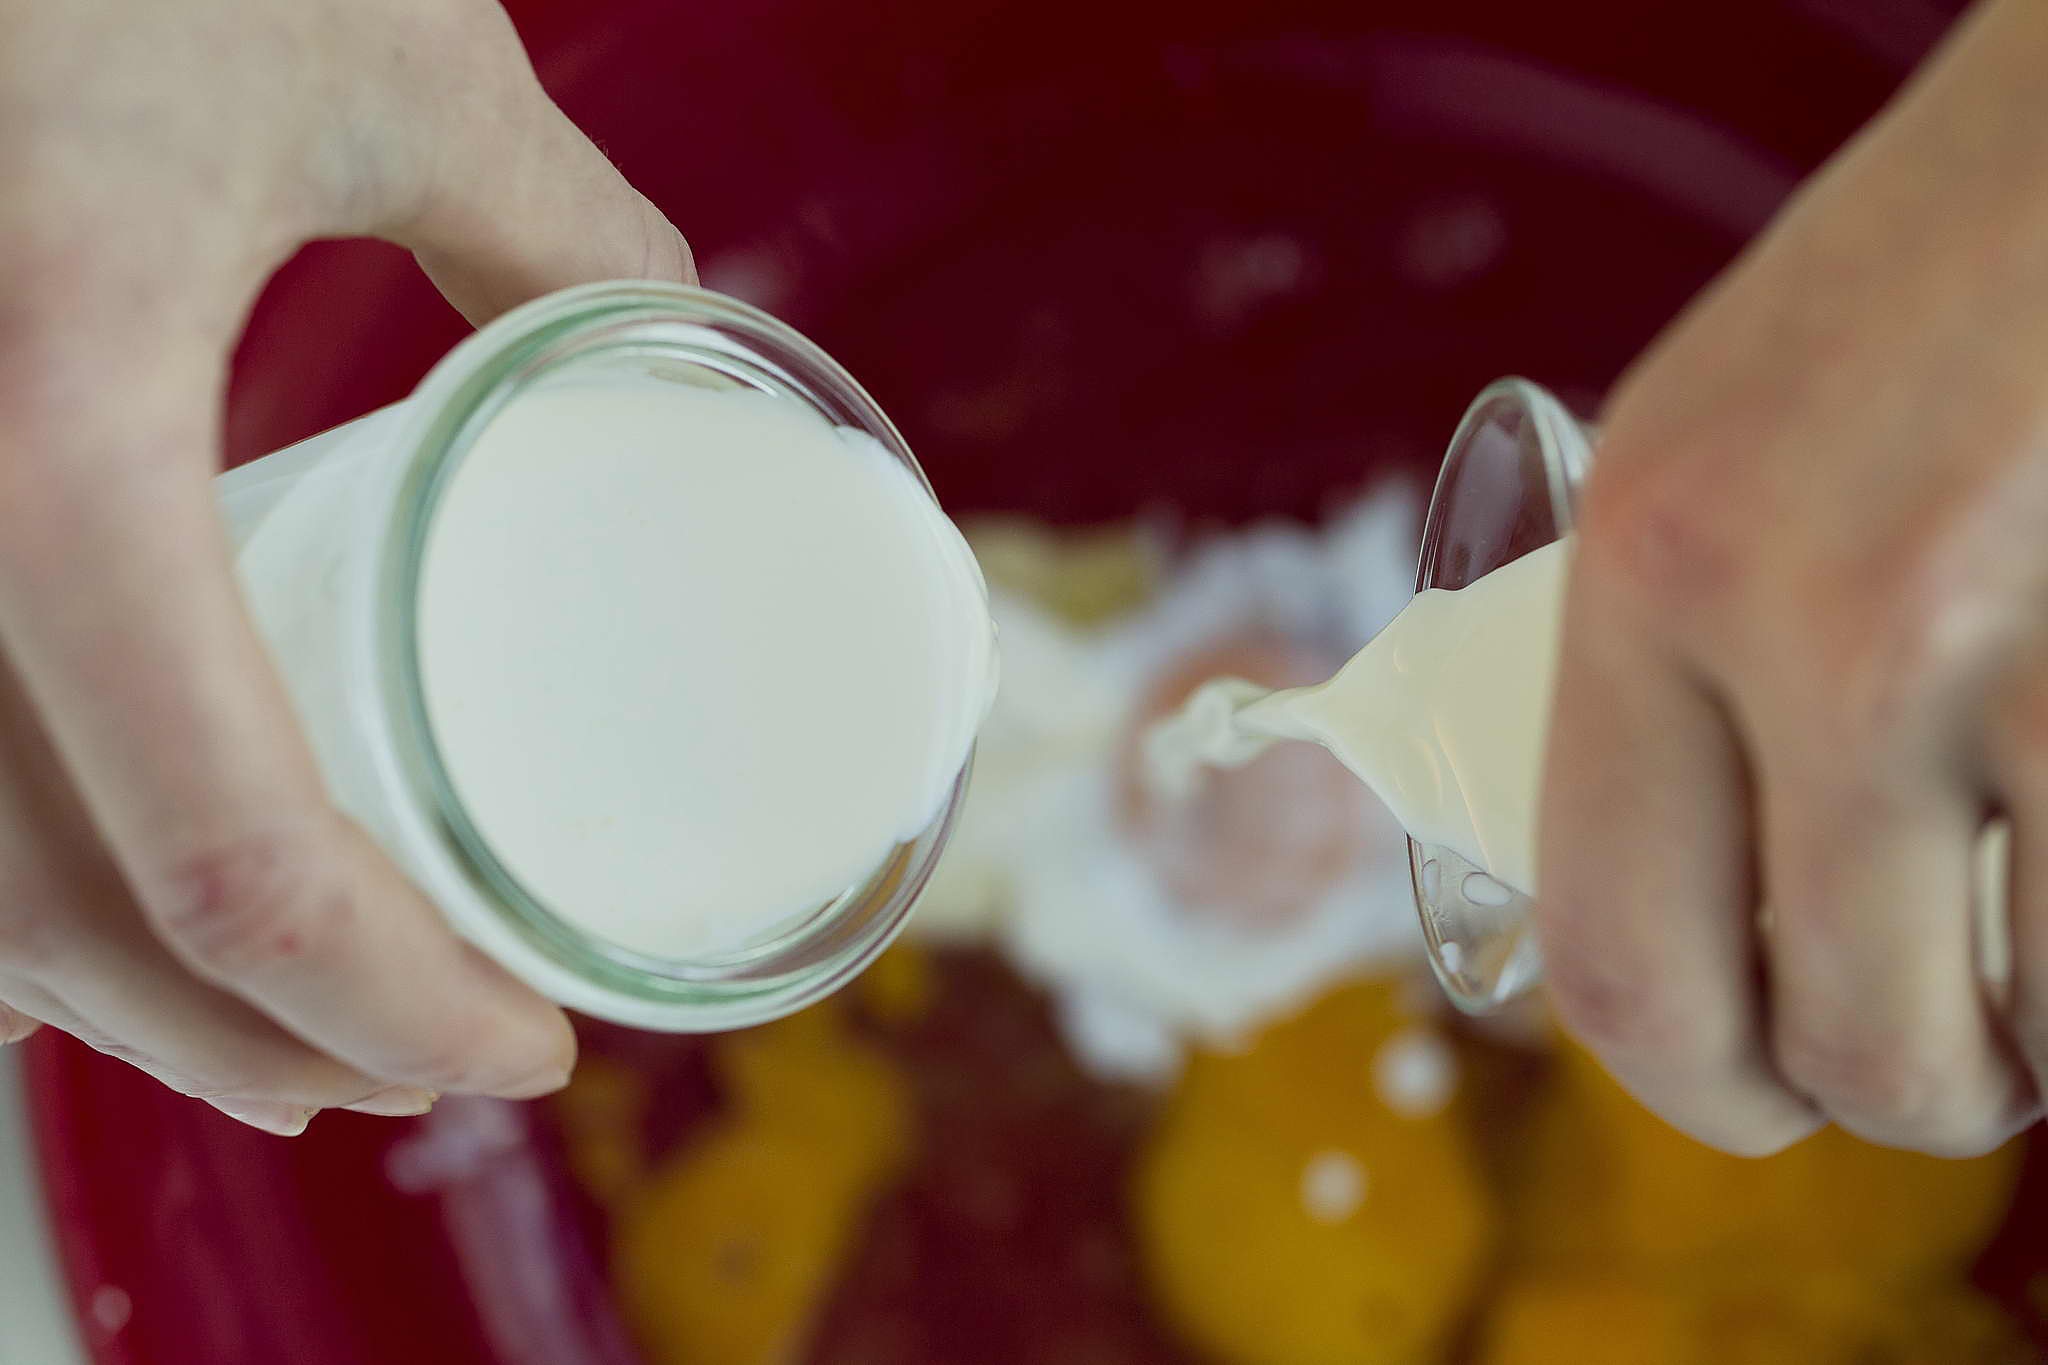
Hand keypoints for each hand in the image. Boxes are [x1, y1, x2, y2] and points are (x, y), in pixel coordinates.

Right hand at [0, 0, 692, 1132]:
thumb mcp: (389, 63)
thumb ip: (560, 226)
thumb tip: (674, 348)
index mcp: (55, 431)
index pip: (228, 842)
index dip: (390, 1000)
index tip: (529, 1051)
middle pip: (57, 913)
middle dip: (261, 1044)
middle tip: (434, 1072)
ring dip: (113, 1004)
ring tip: (293, 1041)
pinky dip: (1, 885)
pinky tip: (90, 915)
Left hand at [1539, 0, 2047, 1157]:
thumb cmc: (1932, 283)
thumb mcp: (1708, 448)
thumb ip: (1660, 675)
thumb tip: (1655, 896)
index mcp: (1649, 571)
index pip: (1615, 959)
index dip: (1691, 1082)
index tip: (1754, 1085)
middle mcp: (1821, 621)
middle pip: (1845, 1046)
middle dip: (1902, 1085)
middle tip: (1945, 1028)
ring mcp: (2022, 647)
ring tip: (2043, 920)